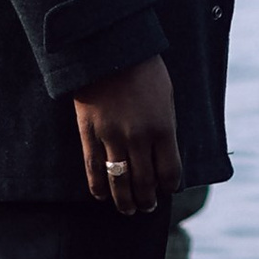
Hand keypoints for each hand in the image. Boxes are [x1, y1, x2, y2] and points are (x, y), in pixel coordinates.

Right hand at [74, 56, 180, 215]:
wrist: (109, 48)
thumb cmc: (144, 69)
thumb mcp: (166, 95)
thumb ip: (165, 126)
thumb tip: (165, 153)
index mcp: (163, 127)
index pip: (170, 171)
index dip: (170, 185)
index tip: (168, 189)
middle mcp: (139, 137)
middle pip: (145, 181)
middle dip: (148, 199)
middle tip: (147, 207)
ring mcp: (112, 136)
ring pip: (119, 180)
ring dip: (125, 201)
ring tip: (128, 209)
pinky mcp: (89, 133)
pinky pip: (93, 168)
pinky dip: (98, 186)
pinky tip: (102, 195)